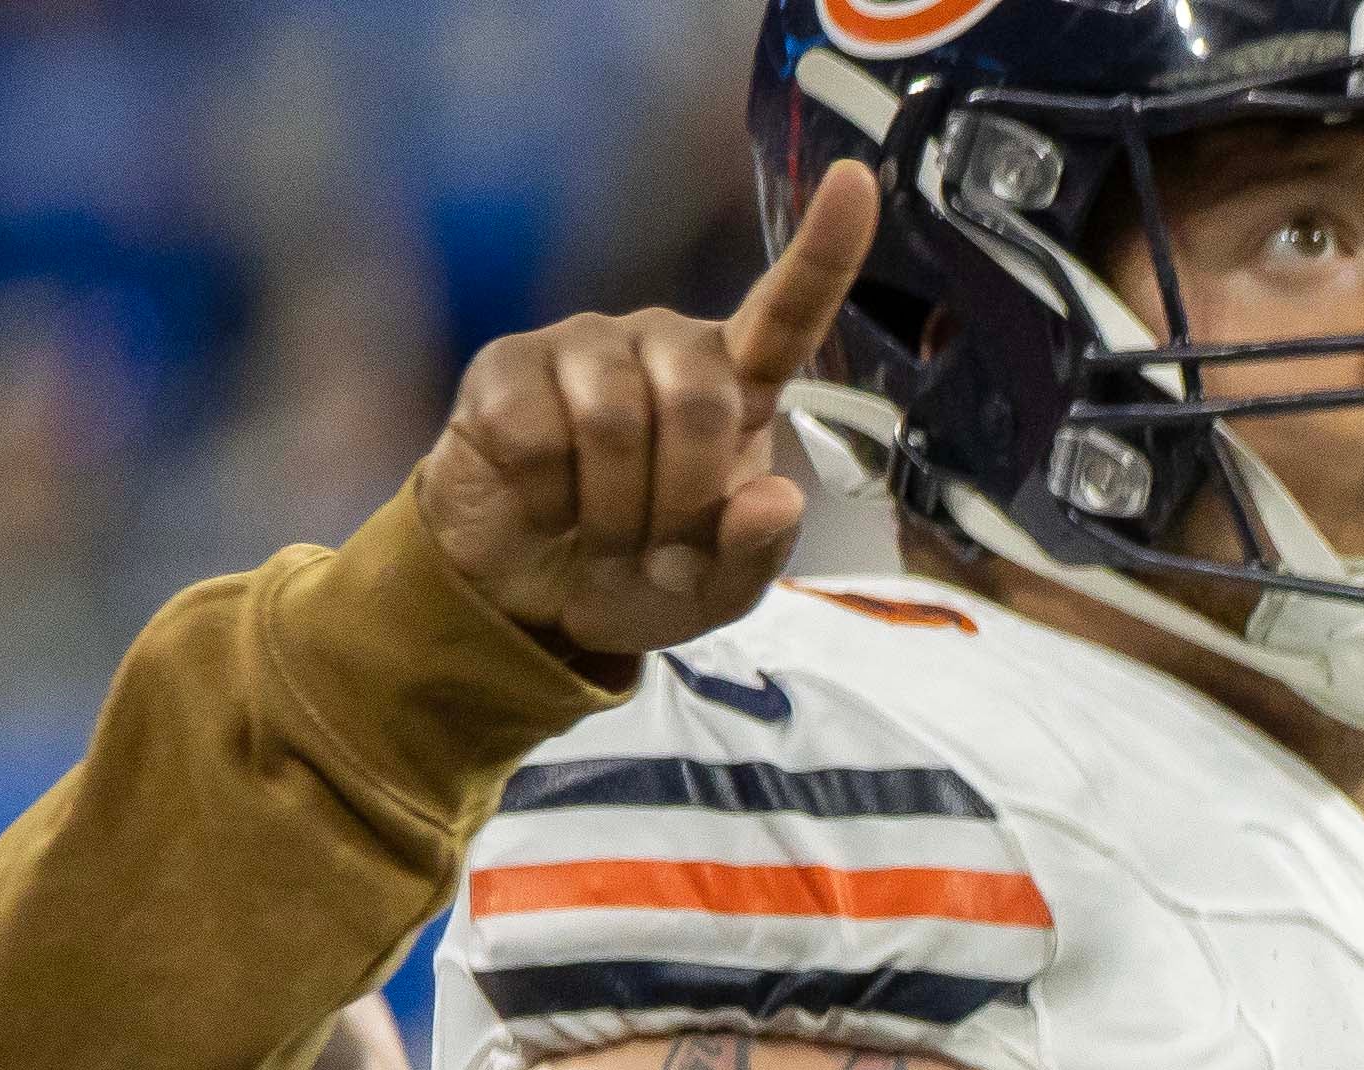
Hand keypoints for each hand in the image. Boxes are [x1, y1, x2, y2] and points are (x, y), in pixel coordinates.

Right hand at [413, 160, 879, 661]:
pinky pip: (539, 438)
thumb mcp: (715, 591)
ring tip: (603, 533)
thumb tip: (774, 497)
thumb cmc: (638, 576)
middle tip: (657, 546)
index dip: (825, 251)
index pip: (788, 312)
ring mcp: (581, 347)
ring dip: (616, 510)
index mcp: (734, 386)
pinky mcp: (505, 367)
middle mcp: (661, 347)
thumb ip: (756, 555)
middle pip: (698, 399)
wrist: (530, 593)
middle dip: (683, 498)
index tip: (857, 181)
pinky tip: (548, 507)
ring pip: (615, 422)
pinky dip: (552, 502)